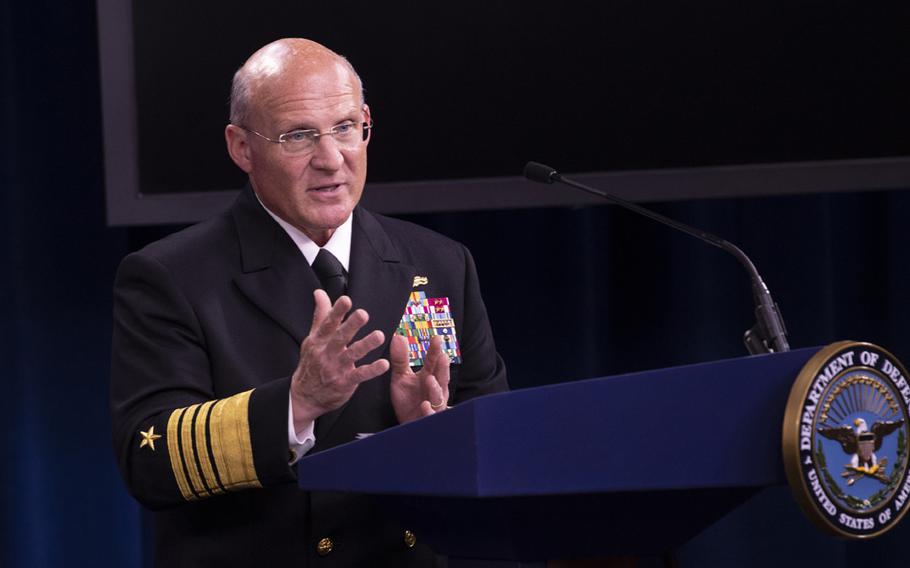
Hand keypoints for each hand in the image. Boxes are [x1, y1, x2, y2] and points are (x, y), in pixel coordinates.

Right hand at [290, 290, 388, 428]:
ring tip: (379, 336)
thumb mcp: (312, 339)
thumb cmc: (311, 363)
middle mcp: (327, 353)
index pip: (328, 324)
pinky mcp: (344, 383)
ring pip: (352, 355)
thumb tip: (320, 293)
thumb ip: (321, 315)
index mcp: (319, 341)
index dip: (337, 312)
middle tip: (363, 314)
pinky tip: (384, 364)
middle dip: (351, 326)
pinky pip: (360, 375)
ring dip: (366, 345)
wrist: (304, 396)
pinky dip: (372, 370)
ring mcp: (335, 368)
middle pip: (340, 337)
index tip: (346, 300)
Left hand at [390, 334, 450, 423]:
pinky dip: (429, 411)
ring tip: (430, 379)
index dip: (435, 351)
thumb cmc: (408, 400)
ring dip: (435, 388)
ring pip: (438, 396)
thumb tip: (398, 337)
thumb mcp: (400, 377)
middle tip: (442, 356)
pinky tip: (425, 405)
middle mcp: (435, 389)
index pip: (433, 361)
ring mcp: (434, 404)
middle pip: (441, 377)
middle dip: (442, 368)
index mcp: (429, 376)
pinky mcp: (428, 419)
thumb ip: (400, 359)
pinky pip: (431, 415)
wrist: (407, 424)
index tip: (437, 338)